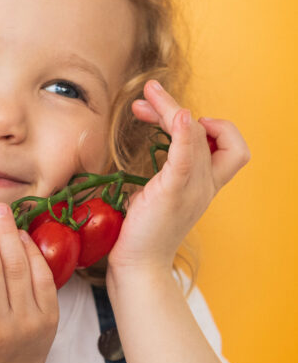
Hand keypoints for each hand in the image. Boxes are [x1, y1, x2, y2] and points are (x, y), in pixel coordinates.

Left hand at [107, 79, 250, 272]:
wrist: (139, 267)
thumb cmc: (143, 234)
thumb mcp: (157, 197)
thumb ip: (163, 175)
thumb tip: (152, 156)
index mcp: (203, 185)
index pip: (224, 143)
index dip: (203, 124)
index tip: (168, 118)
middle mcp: (205, 184)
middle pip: (206, 131)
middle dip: (174, 107)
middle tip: (147, 97)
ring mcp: (193, 188)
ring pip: (195, 135)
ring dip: (170, 108)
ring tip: (147, 95)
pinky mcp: (173, 192)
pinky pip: (186, 157)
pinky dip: (183, 133)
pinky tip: (176, 115)